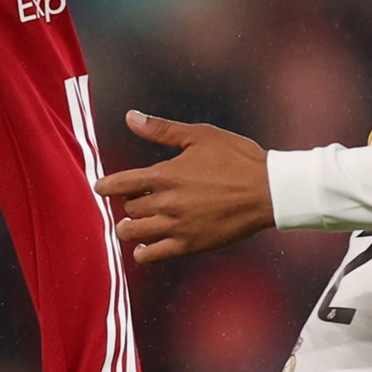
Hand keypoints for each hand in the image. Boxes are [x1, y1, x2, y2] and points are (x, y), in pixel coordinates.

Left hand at [98, 110, 273, 262]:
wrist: (270, 191)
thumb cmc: (238, 159)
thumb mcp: (200, 136)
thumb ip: (161, 130)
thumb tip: (131, 117)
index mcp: (165, 175)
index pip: (119, 184)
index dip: (105, 186)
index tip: (102, 187)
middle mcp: (166, 202)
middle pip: (128, 208)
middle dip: (127, 204)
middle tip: (134, 201)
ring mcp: (177, 226)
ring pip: (133, 232)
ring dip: (128, 228)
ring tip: (131, 225)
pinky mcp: (190, 245)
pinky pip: (153, 255)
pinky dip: (142, 252)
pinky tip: (144, 247)